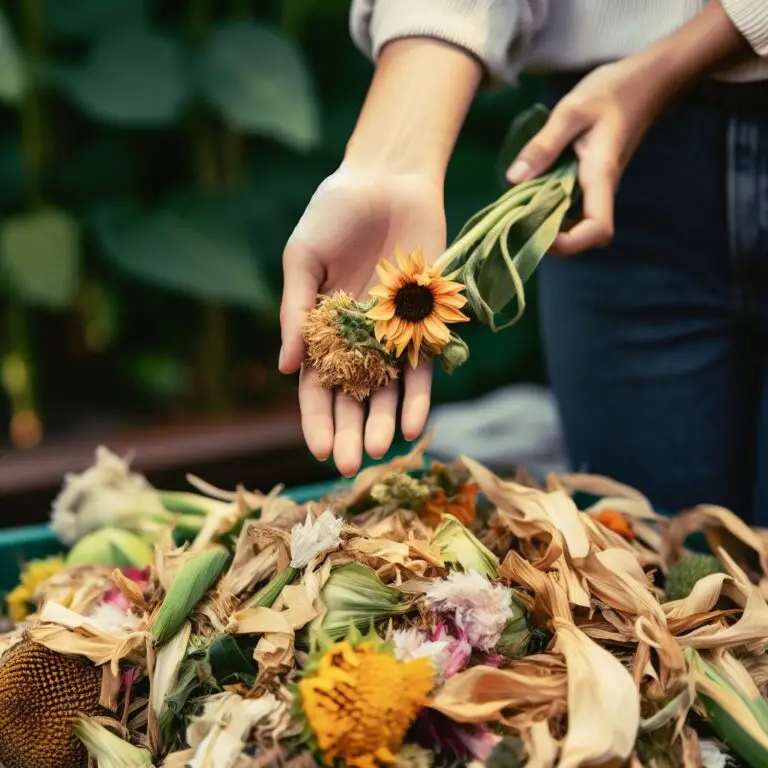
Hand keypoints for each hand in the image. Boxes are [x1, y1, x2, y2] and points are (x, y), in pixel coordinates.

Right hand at [280, 165, 445, 476]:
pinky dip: (418, 394)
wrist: (387, 179)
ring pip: (388, 390)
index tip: (317, 450)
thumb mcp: (302, 258)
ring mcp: (393, 334)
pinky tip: (412, 423)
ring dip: (382, 421)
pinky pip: (423, 365)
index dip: (317, 419)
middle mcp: (358, 340)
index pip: (317, 387)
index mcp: (323, 329)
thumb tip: (288, 368)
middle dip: (349, 432)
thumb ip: (296, 311)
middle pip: (353, 397)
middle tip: (347, 466)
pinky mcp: (426, 322)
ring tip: (378, 451)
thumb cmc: (334, 214)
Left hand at [506, 58, 668, 255]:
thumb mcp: (570, 111)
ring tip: (518, 208)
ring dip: (550, 223)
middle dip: (553, 239)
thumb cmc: (612, 91)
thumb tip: (513, 179)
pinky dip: (552, 206)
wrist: (647, 79)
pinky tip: (531, 191)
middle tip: (517, 222)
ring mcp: (599, 186)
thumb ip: (543, 145)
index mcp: (601, 177)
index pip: (597, 230)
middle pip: (585, 235)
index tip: (538, 232)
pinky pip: (573, 205)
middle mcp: (602, 189)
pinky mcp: (593, 179)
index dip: (570, 244)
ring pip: (578, 222)